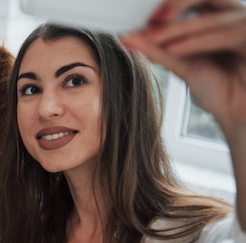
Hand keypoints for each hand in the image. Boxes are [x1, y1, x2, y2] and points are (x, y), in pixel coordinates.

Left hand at [121, 0, 245, 134]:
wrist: (239, 114)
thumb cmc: (218, 88)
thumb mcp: (182, 65)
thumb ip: (157, 50)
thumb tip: (127, 38)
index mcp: (214, 18)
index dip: (170, 3)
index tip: (140, 15)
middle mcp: (231, 17)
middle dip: (177, 4)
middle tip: (151, 18)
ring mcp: (244, 27)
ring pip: (211, 19)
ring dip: (180, 28)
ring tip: (154, 39)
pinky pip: (226, 35)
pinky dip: (198, 41)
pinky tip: (176, 48)